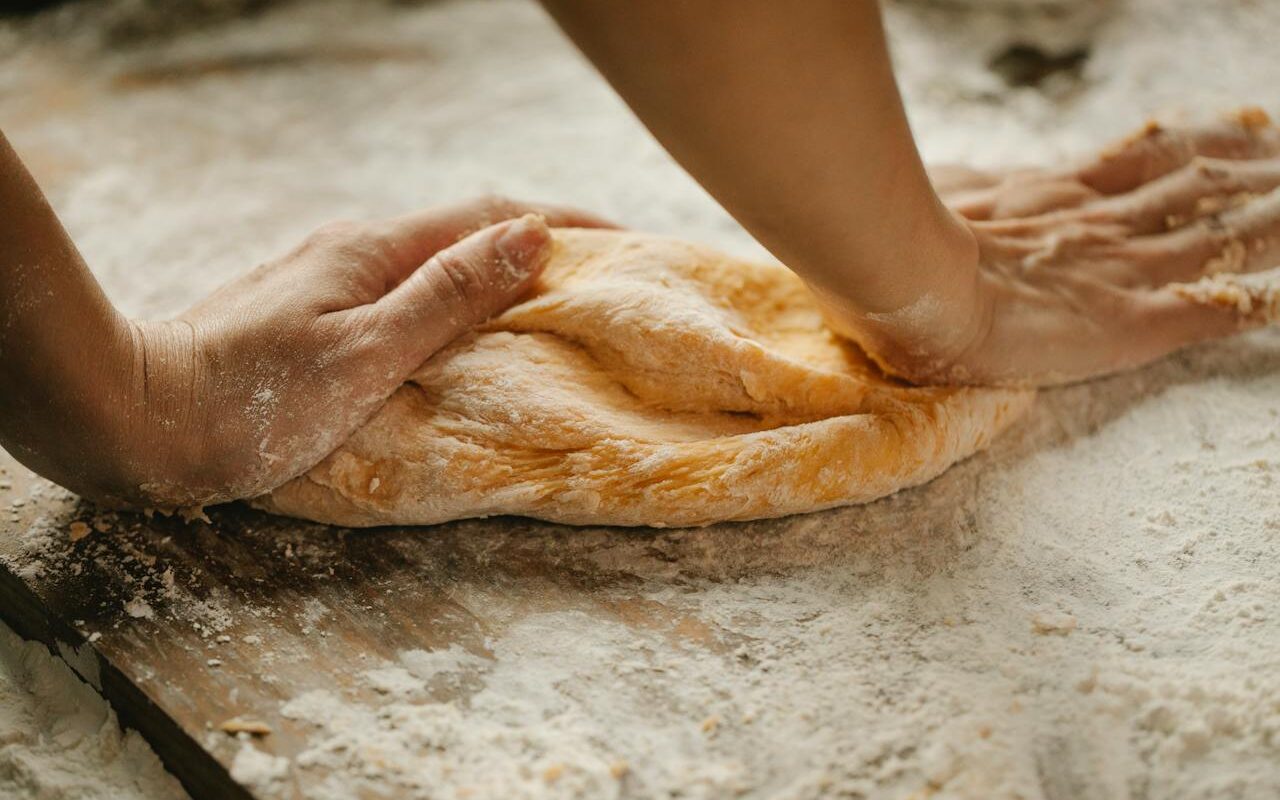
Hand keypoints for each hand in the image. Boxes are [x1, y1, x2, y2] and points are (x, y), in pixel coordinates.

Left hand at [121, 197, 610, 506]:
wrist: (132, 416)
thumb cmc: (248, 400)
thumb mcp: (364, 355)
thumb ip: (447, 296)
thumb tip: (530, 236)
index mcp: (375, 251)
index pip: (492, 217)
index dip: (567, 224)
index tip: (632, 241)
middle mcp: (356, 251)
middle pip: (469, 234)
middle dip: (543, 247)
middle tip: (608, 279)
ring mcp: (331, 280)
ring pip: (438, 265)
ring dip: (501, 277)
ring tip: (556, 311)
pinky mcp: (313, 313)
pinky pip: (407, 296)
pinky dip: (458, 306)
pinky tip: (470, 339)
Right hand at [836, 110, 1279, 385]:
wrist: (912, 285)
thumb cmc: (915, 249)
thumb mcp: (948, 197)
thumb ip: (973, 186)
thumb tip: (972, 175)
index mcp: (1059, 196)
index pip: (1146, 162)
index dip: (1196, 146)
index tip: (1241, 132)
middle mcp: (1102, 226)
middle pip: (1197, 190)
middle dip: (1250, 178)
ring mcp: (1123, 272)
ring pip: (1218, 236)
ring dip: (1270, 222)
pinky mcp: (1135, 323)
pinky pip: (1212, 311)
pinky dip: (1255, 304)